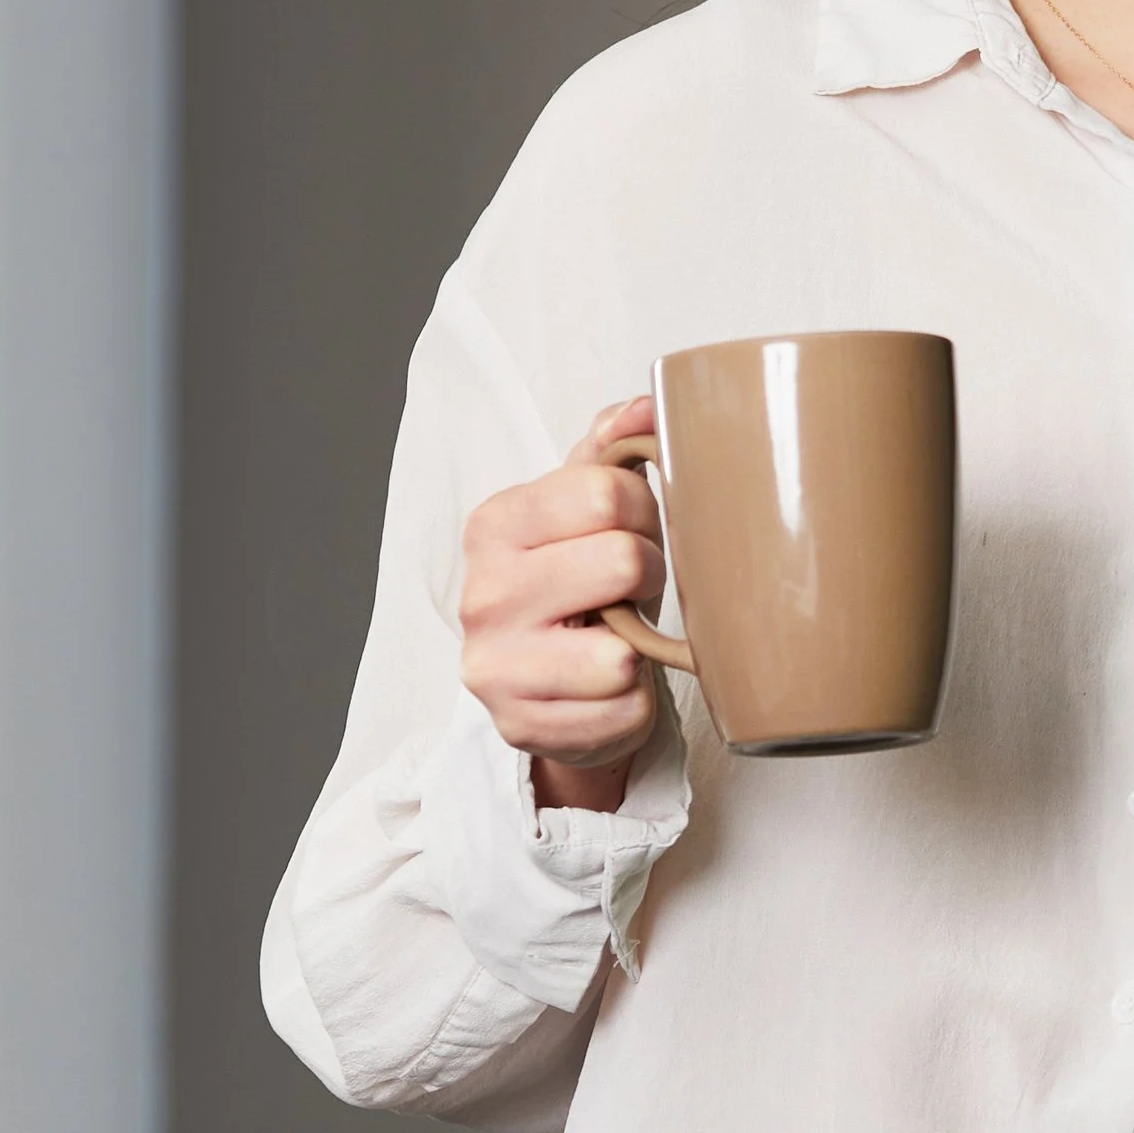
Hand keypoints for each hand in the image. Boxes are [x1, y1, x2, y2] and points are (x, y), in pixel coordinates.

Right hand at [458, 399, 663, 813]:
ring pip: (620, 654)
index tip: (636, 533)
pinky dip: (632, 706)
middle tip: (632, 590)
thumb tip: (650, 404)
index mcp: (496, 523)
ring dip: (640, 651)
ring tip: (617, 641)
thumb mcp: (584, 511)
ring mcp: (494, 668)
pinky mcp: (521, 728)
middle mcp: (482, 593)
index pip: (606, 493)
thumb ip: (612, 449)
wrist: (550, 689)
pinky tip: (607, 691)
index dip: (645, 514)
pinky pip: (622, 712)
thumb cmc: (578, 588)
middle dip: (648, 576)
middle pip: (623, 562)